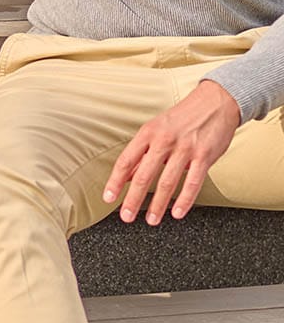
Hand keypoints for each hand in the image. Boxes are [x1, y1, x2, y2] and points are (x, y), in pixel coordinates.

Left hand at [102, 79, 240, 224]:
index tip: (108, 198)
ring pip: (167, 182)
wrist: (215, 102)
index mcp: (147, 133)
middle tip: (126, 217)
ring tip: (151, 220)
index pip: (126, 160)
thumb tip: (126, 176)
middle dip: (133, 199)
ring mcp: (184, 148)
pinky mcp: (204, 156)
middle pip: (144, 175)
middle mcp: (163, 140)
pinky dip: (184, 200)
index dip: (115, 181)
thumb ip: (142, 153)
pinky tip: (177, 213)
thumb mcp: (156, 130)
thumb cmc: (183, 118)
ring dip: (158, 205)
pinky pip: (193, 182)